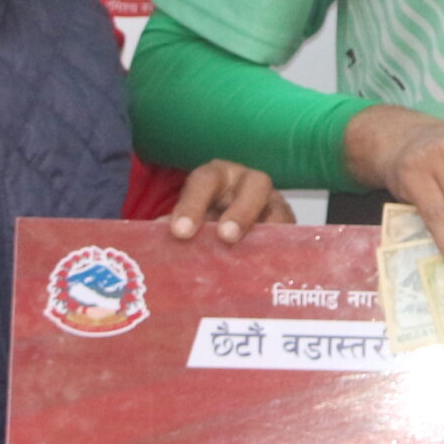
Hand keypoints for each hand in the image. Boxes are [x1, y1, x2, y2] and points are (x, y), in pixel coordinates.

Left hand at [166, 160, 294, 242]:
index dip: (192, 205)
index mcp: (216, 177)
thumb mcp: (188, 219)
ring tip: (253, 253)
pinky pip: (289, 234)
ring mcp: (273, 202)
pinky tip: (270, 265)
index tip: (179, 232)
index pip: (204, 182)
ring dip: (268, 232)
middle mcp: (248, 183)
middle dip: (240, 211)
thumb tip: (154, 243)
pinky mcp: (288, 225)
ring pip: (277, 209)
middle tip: (226, 236)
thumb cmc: (204, 221)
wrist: (233, 227)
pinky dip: (280, 248)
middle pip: (253, 185)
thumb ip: (175, 227)